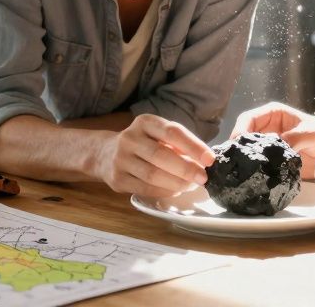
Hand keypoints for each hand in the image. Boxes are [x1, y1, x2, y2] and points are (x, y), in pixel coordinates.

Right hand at [96, 114, 215, 198]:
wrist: (104, 154)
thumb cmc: (142, 143)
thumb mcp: (157, 134)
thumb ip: (177, 143)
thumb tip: (203, 161)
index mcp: (145, 122)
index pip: (172, 132)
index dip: (193, 146)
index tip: (210, 159)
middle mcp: (130, 138)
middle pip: (161, 155)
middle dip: (186, 168)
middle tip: (203, 177)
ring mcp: (121, 159)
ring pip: (153, 175)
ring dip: (177, 183)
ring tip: (191, 185)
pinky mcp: (117, 179)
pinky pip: (145, 188)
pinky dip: (164, 191)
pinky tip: (175, 190)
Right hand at [231, 102, 314, 173]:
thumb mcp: (310, 133)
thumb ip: (293, 138)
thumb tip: (276, 146)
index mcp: (273, 114)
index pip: (248, 118)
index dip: (239, 130)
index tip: (236, 144)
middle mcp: (267, 129)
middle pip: (243, 136)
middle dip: (237, 147)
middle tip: (232, 161)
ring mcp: (269, 146)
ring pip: (248, 152)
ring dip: (243, 160)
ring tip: (236, 171)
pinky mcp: (272, 162)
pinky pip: (257, 165)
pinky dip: (252, 171)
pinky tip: (249, 179)